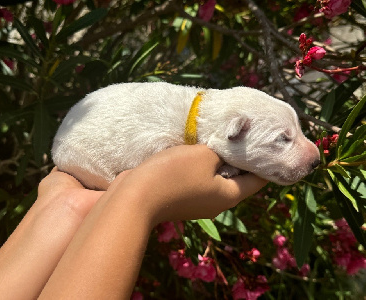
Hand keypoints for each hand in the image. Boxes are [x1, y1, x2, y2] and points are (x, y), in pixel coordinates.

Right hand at [105, 144, 267, 224]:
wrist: (135, 197)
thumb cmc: (174, 174)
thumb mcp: (204, 156)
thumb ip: (222, 151)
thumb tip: (231, 149)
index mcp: (229, 196)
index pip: (258, 180)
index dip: (264, 161)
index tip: (265, 142)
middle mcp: (216, 203)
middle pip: (237, 178)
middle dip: (239, 157)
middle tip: (242, 134)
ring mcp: (196, 202)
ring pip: (215, 177)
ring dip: (217, 160)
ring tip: (218, 137)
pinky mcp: (180, 197)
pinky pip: (197, 179)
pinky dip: (200, 166)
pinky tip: (195, 149)